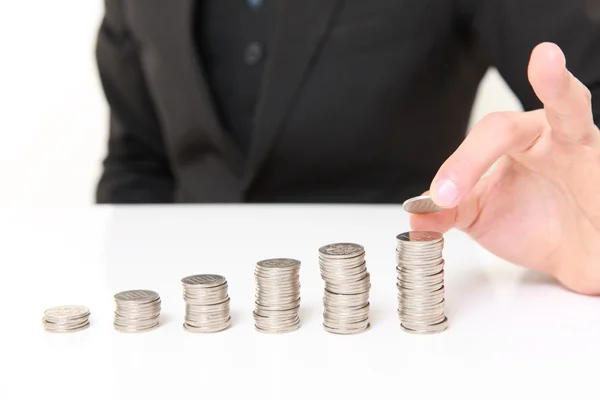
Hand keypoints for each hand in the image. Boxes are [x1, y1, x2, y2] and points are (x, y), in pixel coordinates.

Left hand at [410, 42, 599, 294]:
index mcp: (515, 141)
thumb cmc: (536, 225)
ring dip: (558, 88)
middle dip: (474, 156)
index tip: (440, 199)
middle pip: (507, 125)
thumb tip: (417, 214)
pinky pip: (599, 160)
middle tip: (449, 192)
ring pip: (571, 108)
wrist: (578, 255)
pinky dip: (587, 158)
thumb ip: (449, 213)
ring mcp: (582, 149)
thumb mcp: (482, 217)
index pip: (480, 138)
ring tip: (544, 61)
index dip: (459, 166)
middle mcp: (546, 136)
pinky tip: (583, 151)